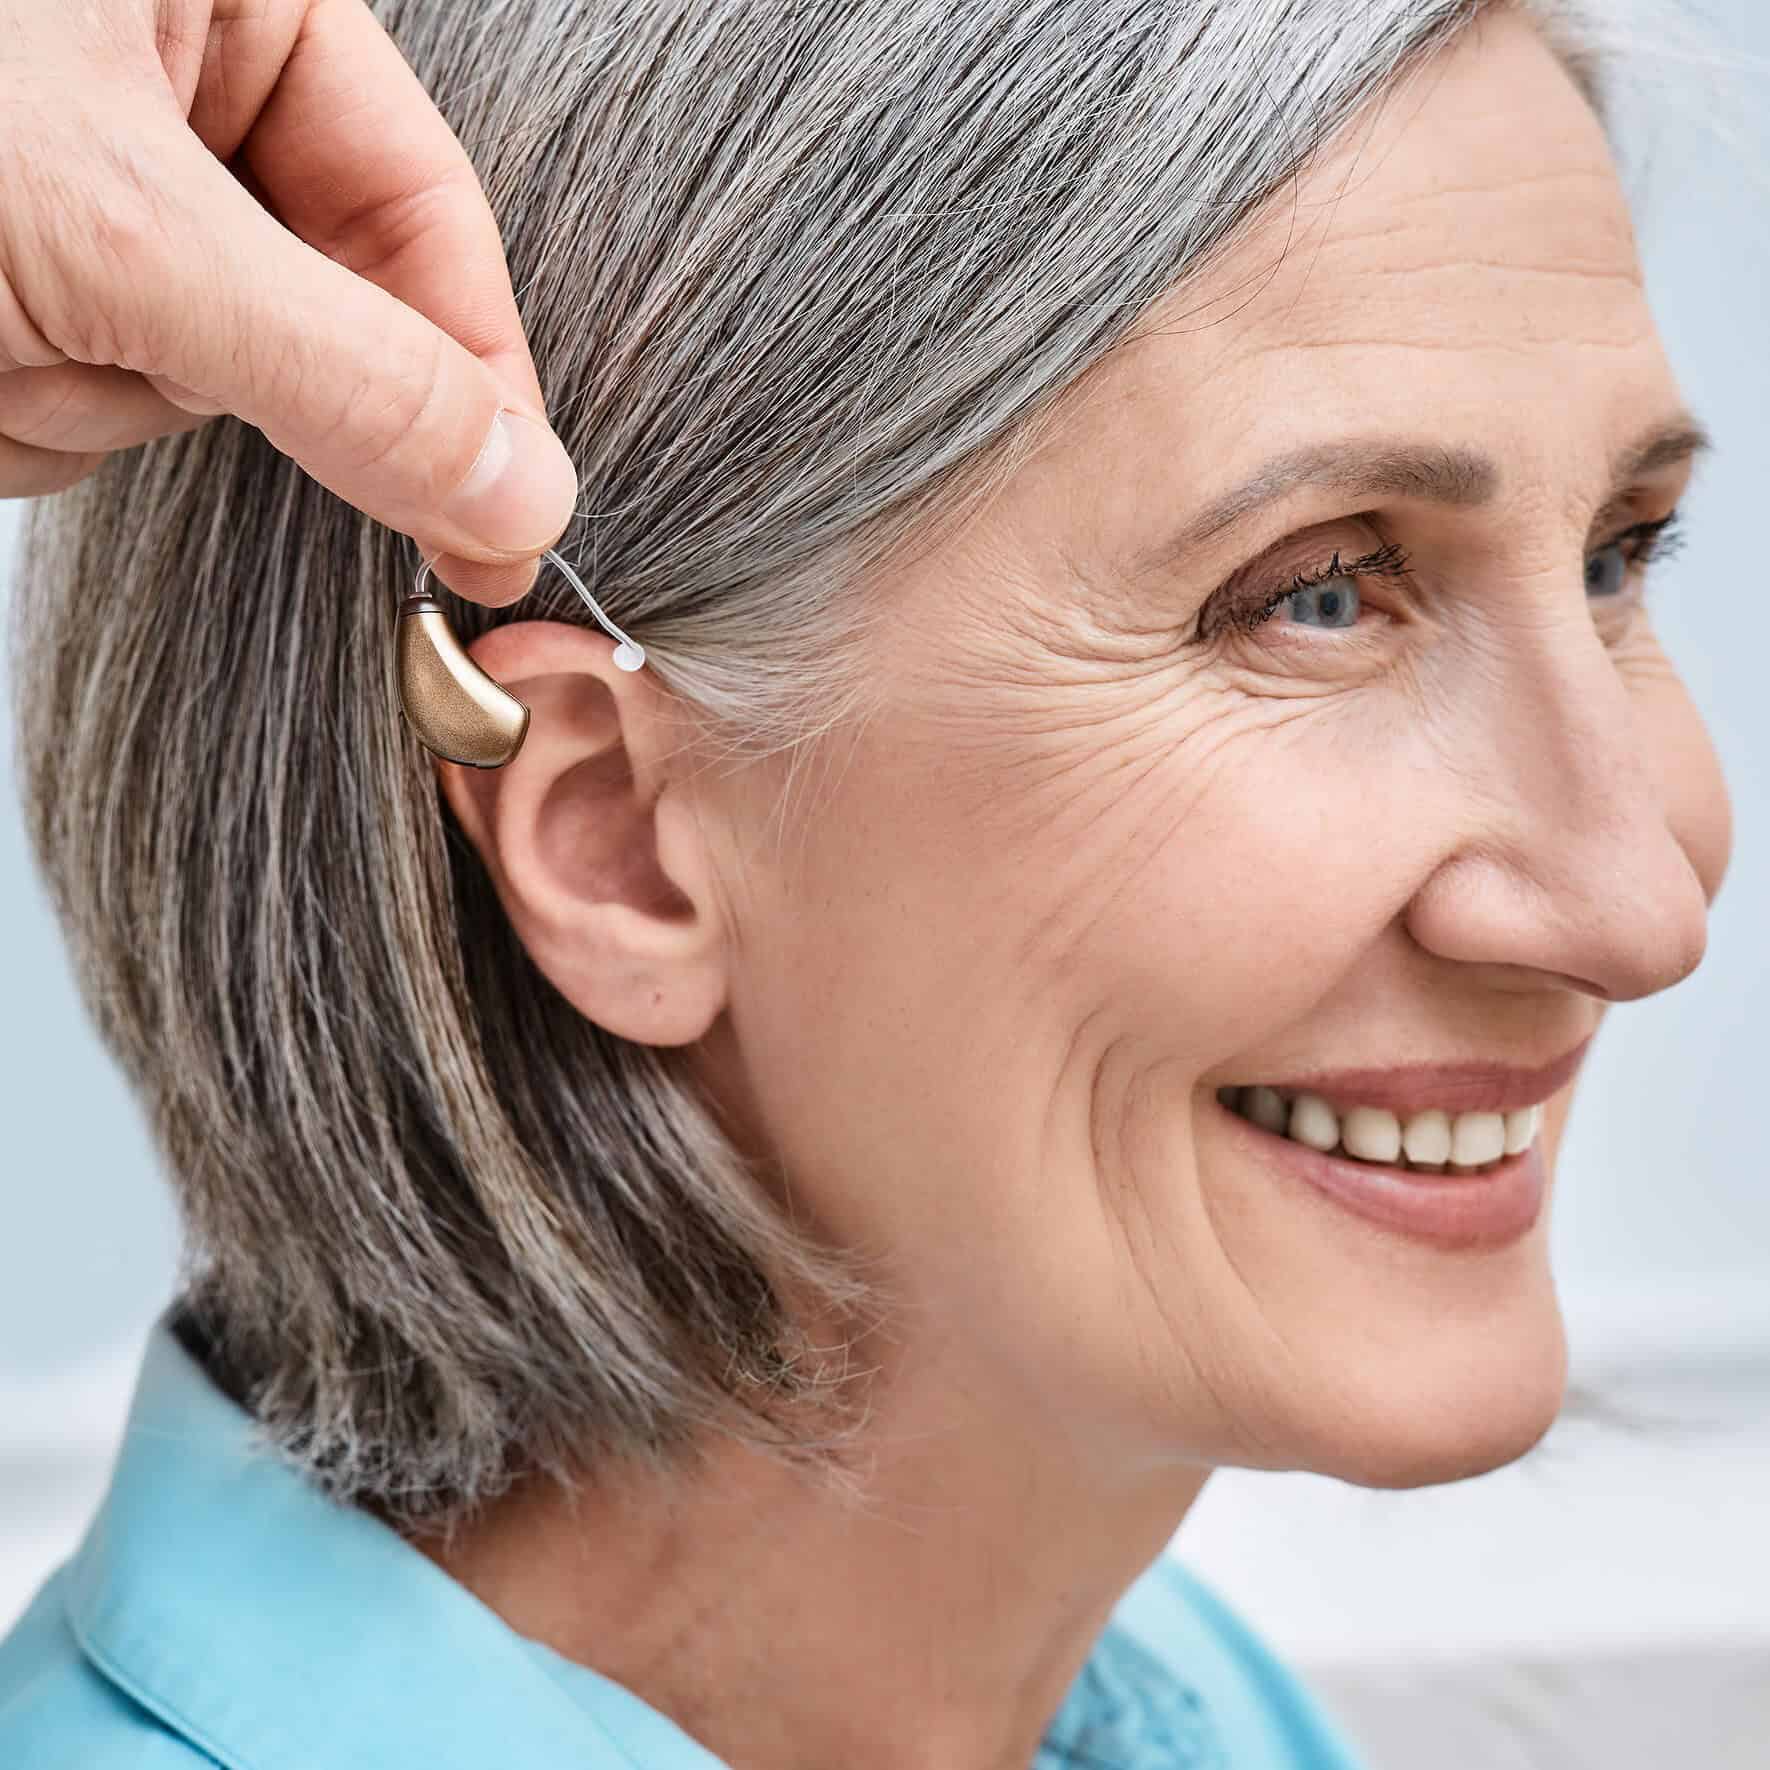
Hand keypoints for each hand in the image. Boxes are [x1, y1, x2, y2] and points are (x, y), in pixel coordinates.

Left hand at [0, 0, 577, 604]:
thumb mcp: (115, 230)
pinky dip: (15, 410)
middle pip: (311, 313)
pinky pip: (85, 407)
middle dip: (206, 367)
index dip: (476, 378)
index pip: (424, 212)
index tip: (512, 525)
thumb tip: (524, 489)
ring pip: (187, 381)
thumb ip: (348, 372)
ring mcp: (88, 190)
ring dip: (83, 393)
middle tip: (99, 338)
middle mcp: (167, 81)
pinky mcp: (19, 284)